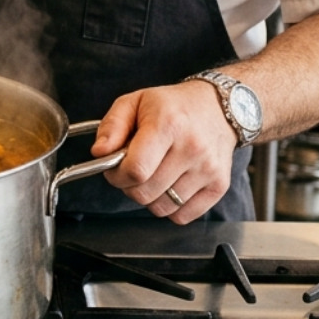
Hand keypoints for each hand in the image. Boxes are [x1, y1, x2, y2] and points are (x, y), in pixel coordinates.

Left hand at [91, 80, 236, 222]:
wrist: (216, 107)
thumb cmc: (172, 106)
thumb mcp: (135, 102)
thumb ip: (112, 126)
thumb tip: (99, 153)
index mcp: (169, 124)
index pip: (135, 170)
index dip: (116, 175)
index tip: (115, 167)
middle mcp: (192, 148)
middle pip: (145, 192)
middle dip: (130, 185)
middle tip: (134, 169)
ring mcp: (208, 169)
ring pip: (161, 208)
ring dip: (150, 196)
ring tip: (154, 174)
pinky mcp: (219, 186)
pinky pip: (182, 216)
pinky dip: (170, 207)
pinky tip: (171, 184)